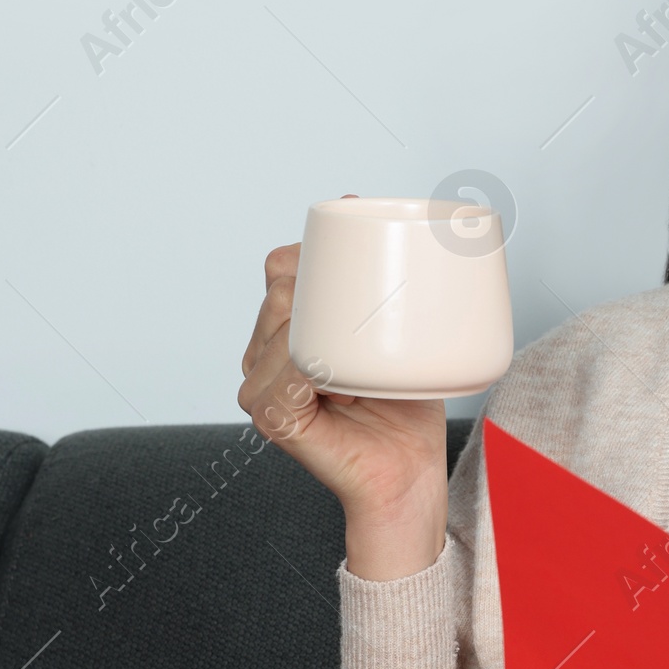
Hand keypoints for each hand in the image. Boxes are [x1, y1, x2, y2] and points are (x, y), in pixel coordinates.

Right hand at [237, 242, 448, 578]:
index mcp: (281, 331)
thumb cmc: (403, 405)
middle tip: (373, 328)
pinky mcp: (271, 415)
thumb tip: (352, 197)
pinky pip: (288, 373)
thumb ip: (366, 275)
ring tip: (362, 371)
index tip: (361, 263)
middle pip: (281, 293)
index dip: (314, 256)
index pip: (280, 269)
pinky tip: (343, 388)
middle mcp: (260, 357)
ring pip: (283, 328)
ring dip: (329, 337)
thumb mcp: (390, 328)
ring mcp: (259, 387)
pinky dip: (319, 373)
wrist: (409, 471)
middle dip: (327, 295)